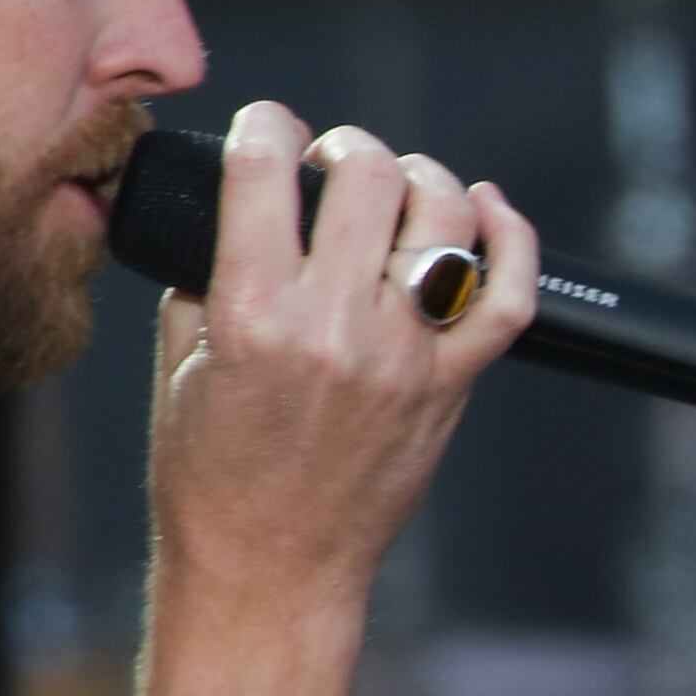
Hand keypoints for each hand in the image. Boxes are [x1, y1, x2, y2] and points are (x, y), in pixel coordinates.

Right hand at [144, 99, 540, 610]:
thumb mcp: (182, 367)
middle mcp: (336, 328)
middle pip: (368, 178)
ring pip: (444, 221)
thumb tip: (239, 214)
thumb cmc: (212, 479)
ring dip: (422, 180)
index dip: (265, 125)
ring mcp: (405, 358)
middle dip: (346, 147)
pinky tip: (490, 208)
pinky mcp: (451, 388)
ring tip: (396, 185)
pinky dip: (513, 239)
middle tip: (331, 161)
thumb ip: (207, 280)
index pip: (265, 171)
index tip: (266, 128)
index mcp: (254, 315)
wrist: (271, 570)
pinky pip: (510, 297)